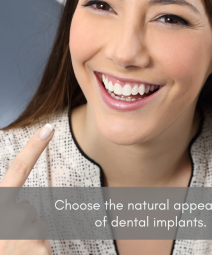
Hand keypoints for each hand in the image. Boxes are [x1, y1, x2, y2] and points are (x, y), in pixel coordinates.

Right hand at [0, 124, 54, 253]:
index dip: (34, 147)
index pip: (18, 169)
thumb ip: (7, 208)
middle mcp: (10, 215)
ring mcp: (25, 232)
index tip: (48, 128)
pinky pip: (44, 243)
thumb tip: (23, 204)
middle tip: (6, 244)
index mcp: (0, 205)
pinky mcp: (40, 248)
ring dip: (27, 239)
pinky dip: (36, 252)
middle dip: (20, 222)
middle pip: (28, 208)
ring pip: (36, 226)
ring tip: (12, 254)